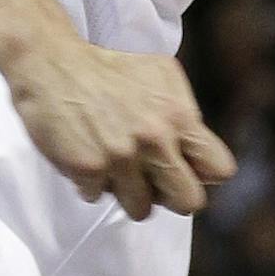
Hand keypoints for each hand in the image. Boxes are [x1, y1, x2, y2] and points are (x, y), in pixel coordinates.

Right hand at [5, 36, 236, 219]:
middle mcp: (156, 141)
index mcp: (180, 118)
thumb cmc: (112, 70)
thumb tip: (197, 153)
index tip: (188, 170)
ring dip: (129, 195)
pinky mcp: (88, 170)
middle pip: (188, 201)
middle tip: (155, 184)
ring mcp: (121, 159)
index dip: (204, 174)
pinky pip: (98, 197)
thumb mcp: (164, 77)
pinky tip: (89, 158)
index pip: (219, 168)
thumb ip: (184, 114)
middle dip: (173, 197)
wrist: (55, 66)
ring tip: (118, 171)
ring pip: (141, 209)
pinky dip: (93, 184)